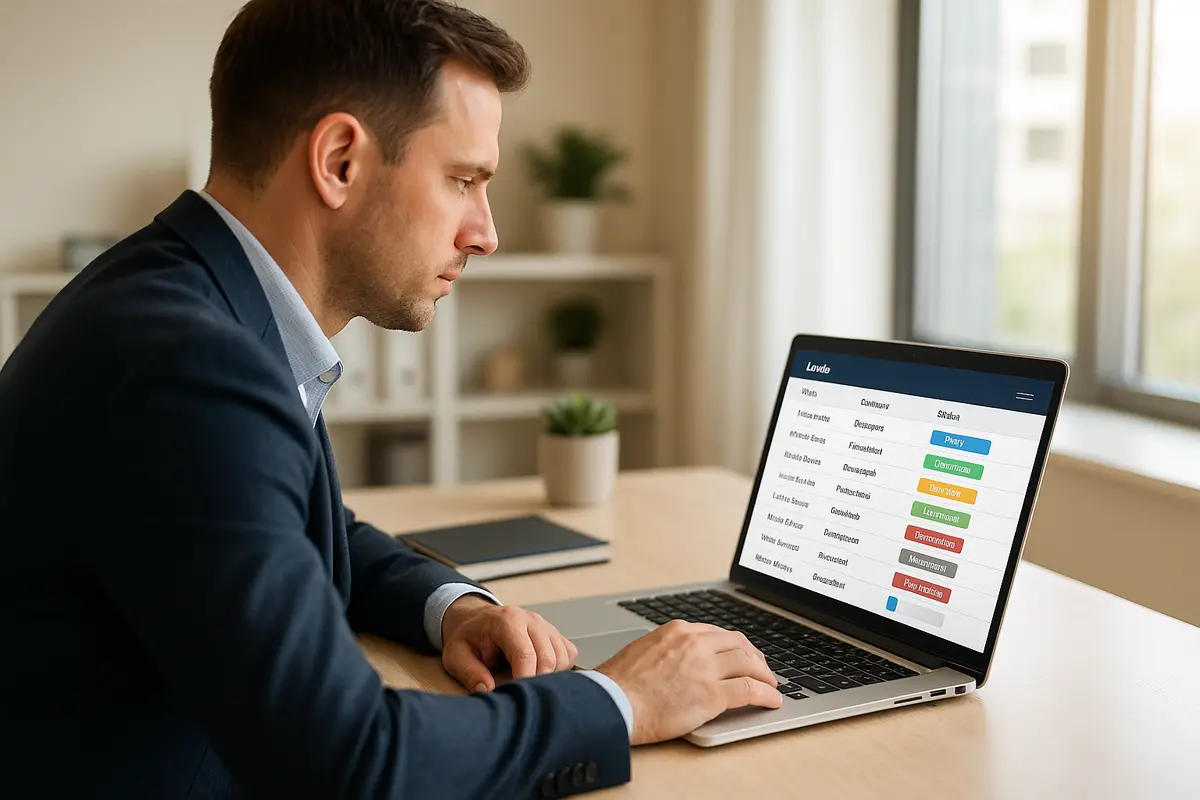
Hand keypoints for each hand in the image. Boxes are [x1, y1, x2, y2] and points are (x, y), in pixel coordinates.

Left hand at [441, 595, 578, 692]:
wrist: (477, 620)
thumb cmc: (469, 637)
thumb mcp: (456, 655)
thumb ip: (469, 672)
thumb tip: (488, 691)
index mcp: (507, 621)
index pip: (526, 654)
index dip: (524, 680)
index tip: (516, 699)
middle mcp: (532, 620)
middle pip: (548, 659)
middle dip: (536, 683)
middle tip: (519, 696)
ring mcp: (546, 626)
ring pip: (562, 659)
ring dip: (548, 678)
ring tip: (525, 683)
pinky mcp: (555, 634)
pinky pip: (568, 655)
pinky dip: (559, 670)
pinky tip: (539, 674)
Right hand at [594, 619, 782, 744]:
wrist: (613, 703)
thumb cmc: (619, 684)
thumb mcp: (643, 650)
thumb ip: (667, 650)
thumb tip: (679, 660)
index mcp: (678, 631)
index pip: (717, 633)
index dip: (734, 646)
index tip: (740, 654)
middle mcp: (695, 643)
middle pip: (738, 644)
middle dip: (754, 656)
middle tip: (761, 668)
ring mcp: (705, 667)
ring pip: (748, 664)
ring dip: (764, 675)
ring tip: (770, 685)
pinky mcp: (712, 694)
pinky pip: (749, 690)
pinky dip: (765, 694)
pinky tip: (771, 700)